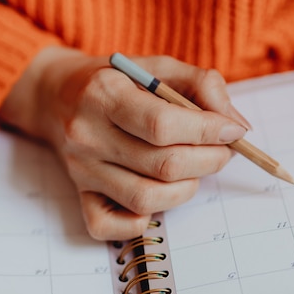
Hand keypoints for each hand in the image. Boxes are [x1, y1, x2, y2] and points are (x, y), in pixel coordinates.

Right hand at [0, 47, 249, 239]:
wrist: (56, 96)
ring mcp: (81, 169)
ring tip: (192, 169)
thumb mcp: (157, 66)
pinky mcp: (79, 195)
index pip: (163, 125)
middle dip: (209, 161)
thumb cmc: (116, 81)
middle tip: (222, 151)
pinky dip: (140, 222)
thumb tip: (236, 127)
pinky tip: (155, 196)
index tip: (233, 131)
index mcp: (104, 93)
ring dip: (186, 189)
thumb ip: (202, 85)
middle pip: (163, 165)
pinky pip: (110, 226)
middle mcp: (87, 134)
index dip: (208, 131)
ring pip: (146, 199)